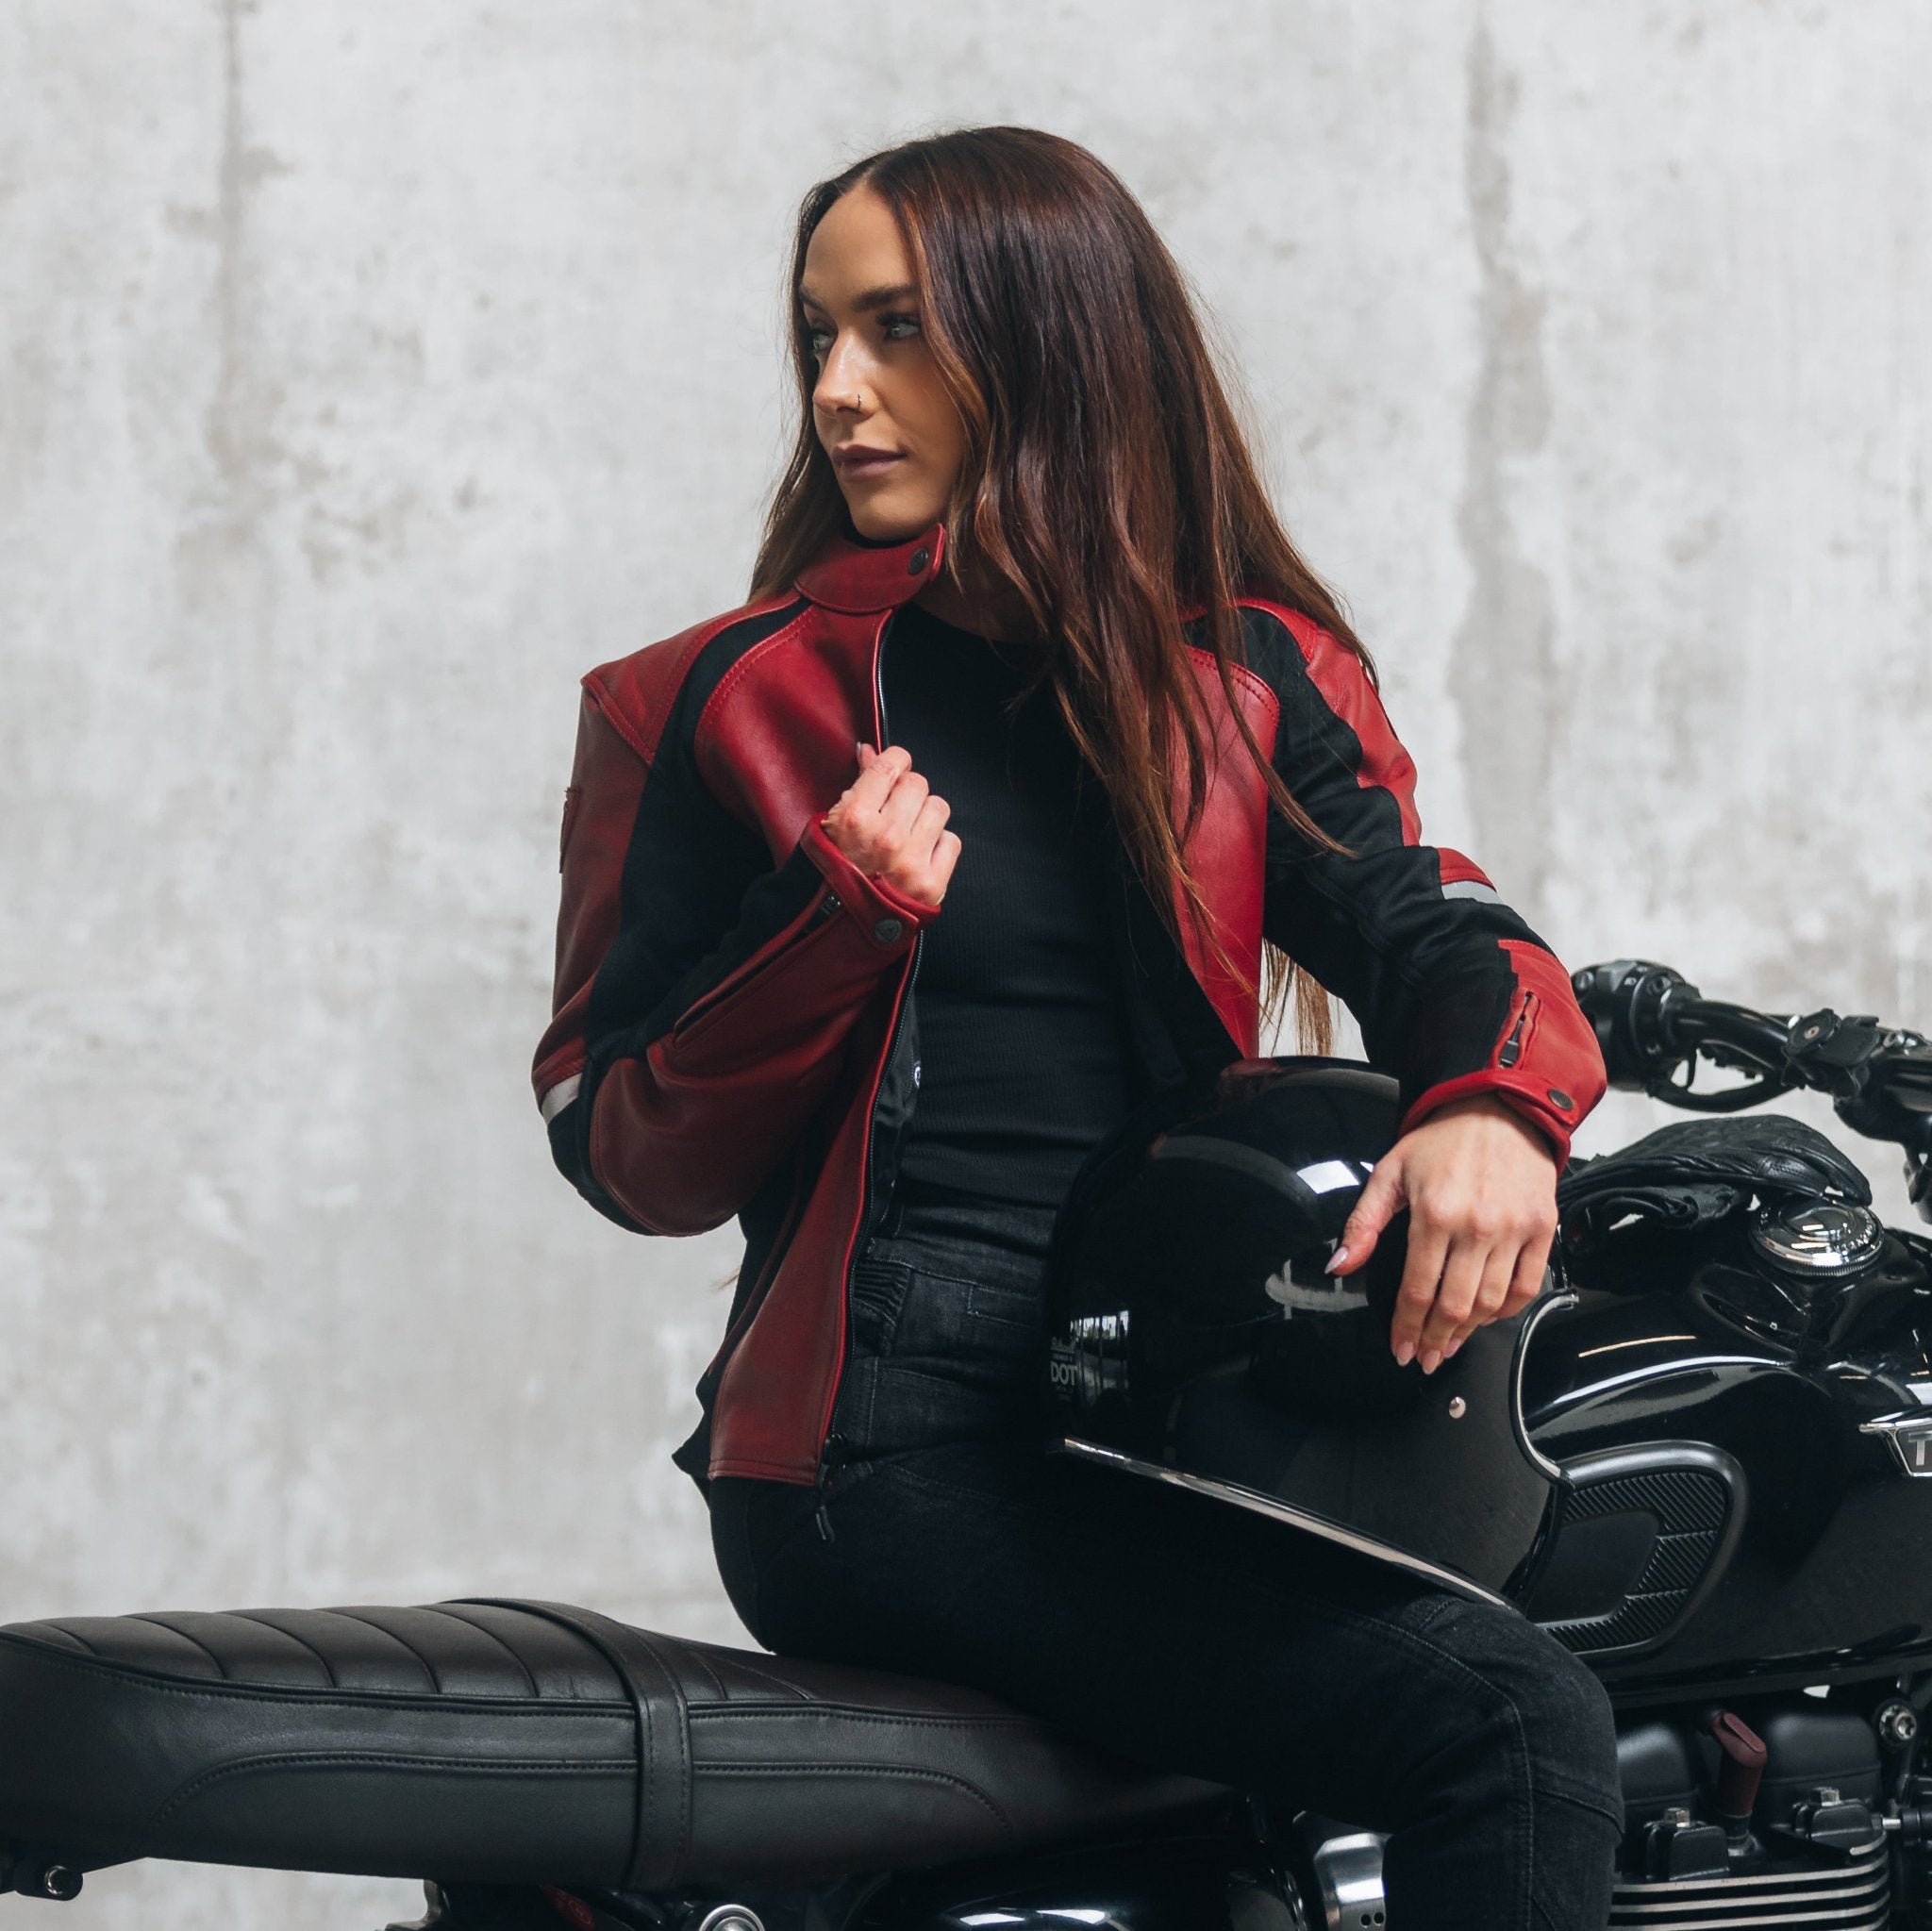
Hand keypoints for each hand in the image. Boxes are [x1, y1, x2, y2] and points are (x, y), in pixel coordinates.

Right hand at [820, 742, 961, 905]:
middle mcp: (886, 837)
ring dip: (925, 817)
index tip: (894, 772)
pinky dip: (938, 846)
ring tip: (908, 836)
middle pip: (918, 784)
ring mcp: (911, 861)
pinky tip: (918, 856)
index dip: (896, 763)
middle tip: (895, 813)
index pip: (892, 764)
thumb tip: (870, 751)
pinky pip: (951, 841)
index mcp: (855, 818)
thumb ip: (857, 786)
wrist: (837, 925)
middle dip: (907, 794)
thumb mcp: (833, 823)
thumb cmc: (832, 870)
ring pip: (938, 808)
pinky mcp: (931, 884)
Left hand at [1328, 1095, 1558, 1372]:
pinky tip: (1487, 1317)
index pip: (1416, 1289)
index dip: (1406, 1326)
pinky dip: (1507, 1310)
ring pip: (1490, 1302)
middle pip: (1454, 1305)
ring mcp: (1514, 1230)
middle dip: (1434, 1339)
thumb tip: (1339, 1266)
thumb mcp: (1390, 1173)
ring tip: (1449, 1343)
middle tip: (1424, 1356)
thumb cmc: (1442, 1140)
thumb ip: (1363, 1224)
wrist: (1500, 1109)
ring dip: (1468, 1332)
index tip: (1400, 1347)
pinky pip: (1526, 1286)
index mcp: (1435, 1213)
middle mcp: (1477, 1226)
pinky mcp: (1541, 1229)